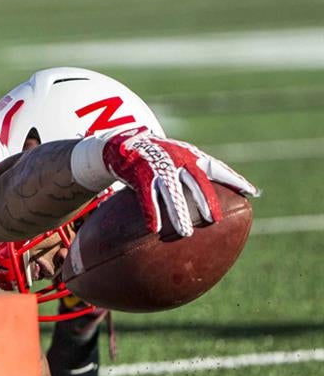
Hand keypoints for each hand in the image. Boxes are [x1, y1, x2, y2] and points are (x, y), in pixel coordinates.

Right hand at [74, 127, 257, 236]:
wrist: (125, 143)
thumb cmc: (158, 157)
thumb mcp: (180, 160)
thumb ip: (197, 176)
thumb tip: (229, 198)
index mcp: (191, 156)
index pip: (216, 167)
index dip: (233, 179)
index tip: (250, 193)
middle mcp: (178, 159)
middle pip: (196, 181)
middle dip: (206, 200)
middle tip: (214, 220)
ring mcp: (158, 166)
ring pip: (171, 191)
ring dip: (178, 212)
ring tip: (185, 233)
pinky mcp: (139, 173)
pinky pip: (146, 196)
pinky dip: (151, 211)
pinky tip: (154, 228)